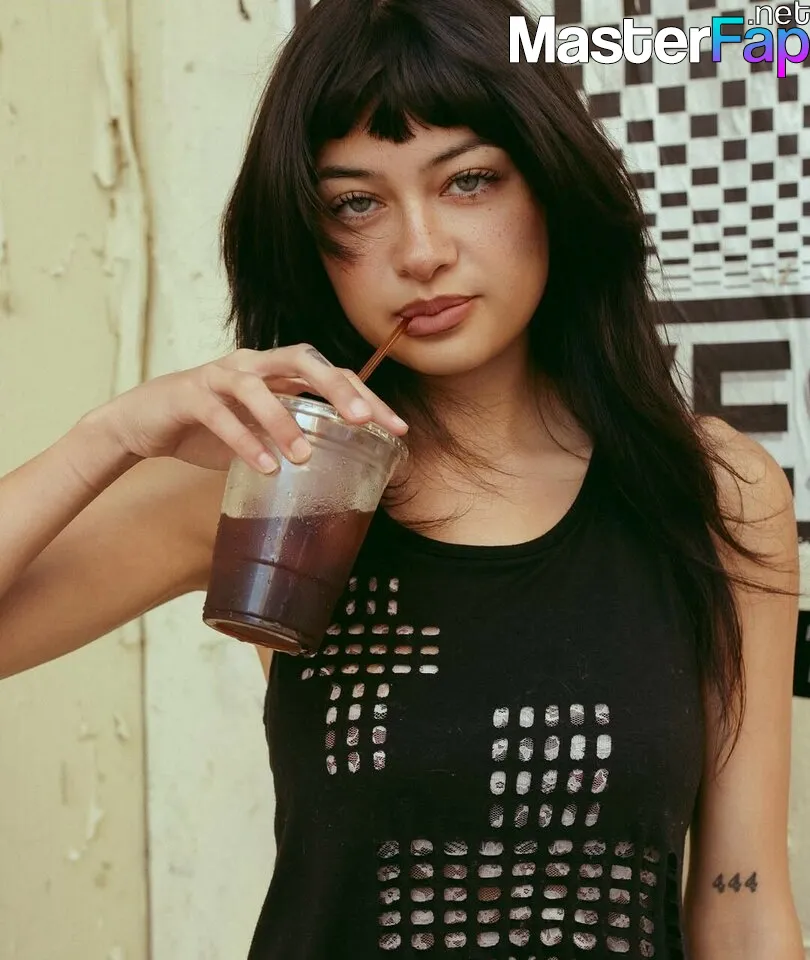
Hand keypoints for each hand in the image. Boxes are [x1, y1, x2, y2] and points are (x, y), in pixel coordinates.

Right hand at [97, 344, 407, 472]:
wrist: (141, 423)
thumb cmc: (207, 427)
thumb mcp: (258, 433)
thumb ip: (293, 439)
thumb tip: (342, 470)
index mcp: (276, 372)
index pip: (331, 374)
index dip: (366, 396)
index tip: (397, 428)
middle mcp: (252, 365)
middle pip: (302, 360)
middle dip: (336, 387)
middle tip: (363, 421)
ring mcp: (219, 375)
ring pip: (258, 386)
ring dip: (284, 421)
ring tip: (304, 457)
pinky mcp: (189, 394)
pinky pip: (220, 414)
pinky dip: (243, 439)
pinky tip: (264, 466)